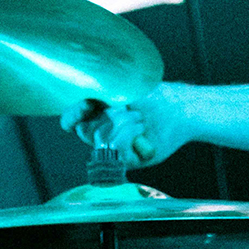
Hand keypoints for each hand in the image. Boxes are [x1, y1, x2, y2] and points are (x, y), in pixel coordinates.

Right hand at [61, 86, 193, 167]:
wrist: (177, 108)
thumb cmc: (151, 94)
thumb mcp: (120, 88)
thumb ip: (97, 92)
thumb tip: (82, 99)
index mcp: (97, 113)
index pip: (72, 120)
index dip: (72, 116)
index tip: (85, 105)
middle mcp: (104, 132)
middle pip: (85, 130)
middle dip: (106, 115)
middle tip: (127, 107)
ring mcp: (116, 148)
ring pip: (101, 139)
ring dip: (121, 123)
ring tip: (140, 119)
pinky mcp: (129, 160)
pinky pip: (116, 150)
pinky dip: (129, 135)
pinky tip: (142, 131)